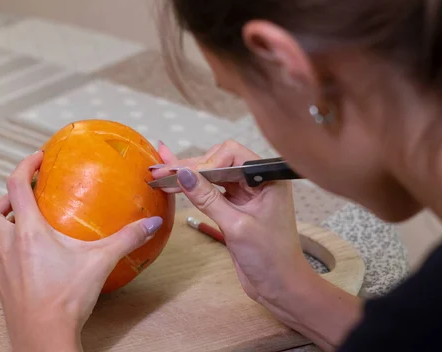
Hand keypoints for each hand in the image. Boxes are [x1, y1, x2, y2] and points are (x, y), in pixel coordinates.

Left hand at [0, 151, 162, 351]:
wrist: (43, 337)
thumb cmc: (65, 299)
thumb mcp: (100, 262)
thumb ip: (127, 238)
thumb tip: (151, 222)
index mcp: (29, 233)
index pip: (15, 186)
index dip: (23, 166)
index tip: (36, 158)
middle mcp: (8, 246)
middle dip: (3, 199)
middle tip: (23, 197)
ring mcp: (0, 268)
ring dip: (2, 225)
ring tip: (24, 225)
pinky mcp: (1, 285)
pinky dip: (5, 249)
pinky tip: (27, 257)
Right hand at [152, 141, 310, 303]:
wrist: (280, 286)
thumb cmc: (270, 258)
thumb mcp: (236, 226)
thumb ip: (208, 198)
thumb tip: (183, 175)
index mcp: (267, 178)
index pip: (231, 154)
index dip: (206, 163)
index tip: (185, 178)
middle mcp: (258, 180)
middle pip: (219, 161)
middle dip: (191, 167)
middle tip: (161, 172)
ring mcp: (246, 193)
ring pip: (213, 175)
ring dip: (189, 176)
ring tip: (161, 176)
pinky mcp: (236, 206)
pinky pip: (213, 190)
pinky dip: (195, 188)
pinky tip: (175, 181)